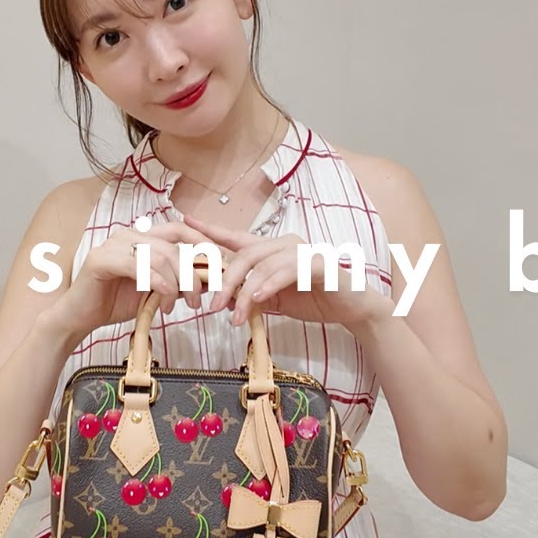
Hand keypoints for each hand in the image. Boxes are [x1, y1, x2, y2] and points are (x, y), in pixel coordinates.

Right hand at [52, 219, 215, 336]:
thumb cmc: (115, 303)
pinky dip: (157, 283)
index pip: (178, 229)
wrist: (81, 318)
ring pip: (159, 256)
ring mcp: (113, 245)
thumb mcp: (155, 292)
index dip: (201, 241)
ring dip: (175, 284)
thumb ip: (178, 283)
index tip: (219, 262)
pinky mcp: (101, 259)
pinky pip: (139, 266)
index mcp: (142, 238)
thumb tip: (210, 280)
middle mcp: (128, 236)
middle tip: (196, 300)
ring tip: (174, 307)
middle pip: (173, 246)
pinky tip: (162, 300)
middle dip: (191, 274)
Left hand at [183, 215, 384, 328]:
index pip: (237, 238)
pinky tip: (259, 299)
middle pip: (244, 255)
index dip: (211, 230)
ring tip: (235, 316)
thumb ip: (253, 296)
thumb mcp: (276, 300)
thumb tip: (226, 301)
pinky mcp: (317, 263)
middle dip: (225, 281)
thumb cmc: (314, 300)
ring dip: (245, 293)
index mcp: (272, 250)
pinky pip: (286, 271)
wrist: (351, 308)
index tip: (185, 221)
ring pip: (261, 266)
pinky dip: (269, 285)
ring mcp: (301, 251)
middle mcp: (284, 244)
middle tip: (214, 306)